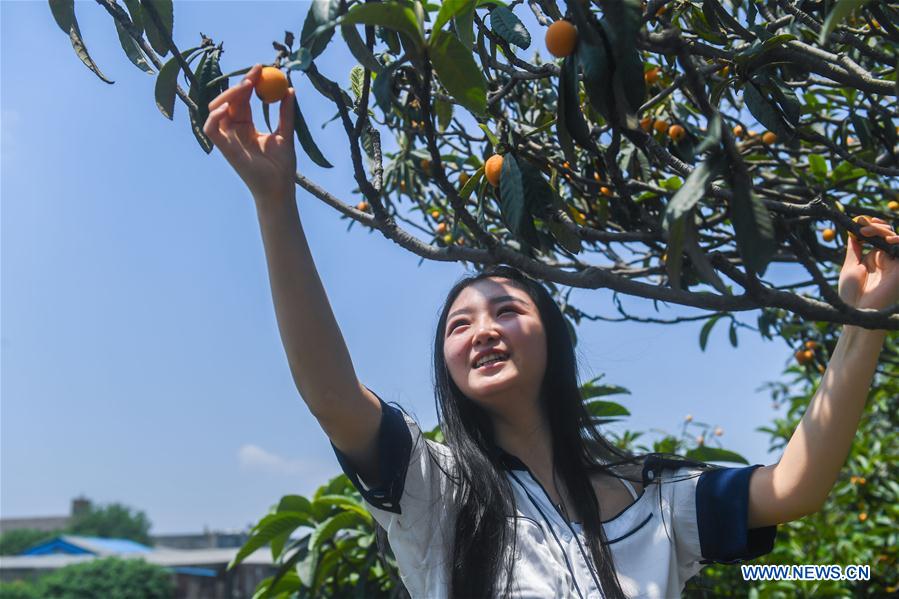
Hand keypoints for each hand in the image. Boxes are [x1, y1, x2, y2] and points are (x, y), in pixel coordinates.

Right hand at [203, 64, 296, 203]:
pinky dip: (214, 117)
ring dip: (229, 95)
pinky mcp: (224, 149)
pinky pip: (211, 130)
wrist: (280, 189)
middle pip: (229, 101)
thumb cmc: (282, 167)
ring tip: (246, 86)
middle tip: (255, 74)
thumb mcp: (286, 134)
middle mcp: (234, 131)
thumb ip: (286, 113)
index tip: (261, 68)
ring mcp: (228, 140)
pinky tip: (227, 107)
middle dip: (239, 84)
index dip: (249, 82)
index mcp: (246, 127)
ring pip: (216, 110)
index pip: (243, 99)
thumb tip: (290, 89)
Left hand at [838, 216, 898, 310]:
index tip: (858, 220)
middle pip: (887, 234)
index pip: (877, 236)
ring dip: (884, 230)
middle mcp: (886, 260)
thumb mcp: (850, 267)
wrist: (857, 312)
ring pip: (896, 239)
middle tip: (861, 226)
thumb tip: (852, 231)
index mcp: (873, 259)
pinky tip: (888, 239)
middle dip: (875, 226)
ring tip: (867, 232)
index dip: (871, 226)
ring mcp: (895, 264)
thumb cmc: (851, 294)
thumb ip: (854, 250)